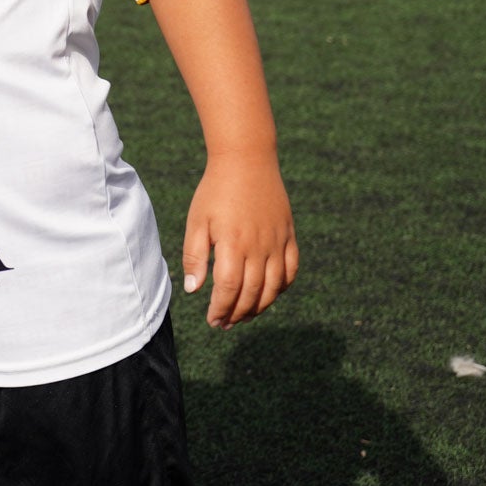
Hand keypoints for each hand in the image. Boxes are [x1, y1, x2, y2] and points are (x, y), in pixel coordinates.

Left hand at [182, 153, 297, 329]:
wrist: (246, 160)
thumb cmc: (215, 190)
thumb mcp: (197, 220)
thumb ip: (194, 256)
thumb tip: (194, 290)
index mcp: (233, 244)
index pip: (229, 288)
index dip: (221, 309)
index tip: (212, 320)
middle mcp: (259, 247)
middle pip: (252, 292)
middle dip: (238, 313)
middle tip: (224, 324)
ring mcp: (278, 241)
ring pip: (274, 287)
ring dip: (259, 307)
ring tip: (244, 316)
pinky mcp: (289, 235)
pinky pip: (291, 270)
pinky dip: (282, 288)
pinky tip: (269, 295)